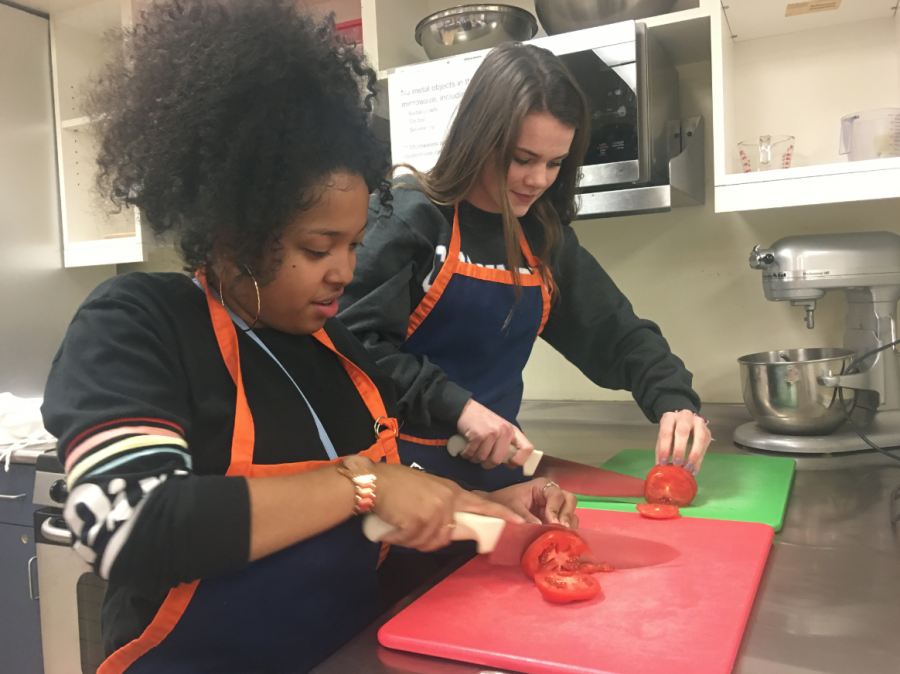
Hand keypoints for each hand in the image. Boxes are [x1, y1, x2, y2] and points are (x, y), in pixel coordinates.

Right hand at [371, 463, 522, 551]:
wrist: (375, 481)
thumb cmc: (396, 482)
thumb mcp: (428, 488)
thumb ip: (443, 505)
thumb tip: (447, 527)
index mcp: (452, 491)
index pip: (483, 504)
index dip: (502, 514)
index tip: (520, 522)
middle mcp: (448, 502)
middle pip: (450, 535)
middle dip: (431, 537)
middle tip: (413, 525)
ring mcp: (435, 513)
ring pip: (431, 542)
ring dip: (413, 539)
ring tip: (401, 523)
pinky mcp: (420, 523)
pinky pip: (414, 542)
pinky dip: (402, 538)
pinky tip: (395, 525)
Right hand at [456, 399, 534, 468]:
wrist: (467, 409)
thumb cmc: (484, 422)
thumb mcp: (500, 430)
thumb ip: (506, 445)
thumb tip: (511, 465)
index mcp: (513, 431)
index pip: (527, 448)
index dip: (520, 460)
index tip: (509, 462)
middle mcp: (505, 431)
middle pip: (497, 460)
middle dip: (487, 464)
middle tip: (482, 460)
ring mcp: (491, 433)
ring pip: (482, 458)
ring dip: (475, 459)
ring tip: (473, 452)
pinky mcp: (478, 435)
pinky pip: (472, 453)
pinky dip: (466, 454)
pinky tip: (466, 449)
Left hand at [478, 479, 578, 528]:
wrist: (493, 508)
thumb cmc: (502, 502)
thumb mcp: (511, 507)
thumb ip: (525, 516)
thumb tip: (539, 526)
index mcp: (541, 486)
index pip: (556, 494)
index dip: (555, 507)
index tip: (552, 521)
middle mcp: (551, 495)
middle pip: (569, 500)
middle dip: (567, 514)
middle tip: (562, 528)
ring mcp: (554, 508)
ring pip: (570, 513)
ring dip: (568, 524)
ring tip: (562, 536)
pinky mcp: (552, 520)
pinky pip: (564, 524)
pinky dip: (565, 532)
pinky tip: (560, 540)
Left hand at [655, 410, 711, 474]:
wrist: (684, 421)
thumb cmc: (671, 432)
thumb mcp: (663, 438)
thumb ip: (662, 451)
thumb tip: (661, 469)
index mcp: (669, 418)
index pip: (666, 431)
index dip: (664, 448)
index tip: (663, 462)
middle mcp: (685, 416)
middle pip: (683, 431)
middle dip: (680, 449)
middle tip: (677, 464)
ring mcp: (698, 423)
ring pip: (699, 438)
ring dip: (693, 455)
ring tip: (687, 468)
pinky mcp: (707, 432)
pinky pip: (705, 446)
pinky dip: (699, 459)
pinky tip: (694, 469)